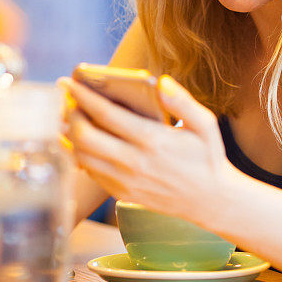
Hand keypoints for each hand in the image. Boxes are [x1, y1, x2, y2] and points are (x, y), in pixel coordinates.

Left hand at [57, 75, 229, 218]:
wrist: (211, 200)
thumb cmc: (208, 157)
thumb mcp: (205, 124)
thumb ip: (182, 101)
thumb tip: (162, 82)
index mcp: (153, 140)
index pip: (106, 114)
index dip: (83, 96)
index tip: (70, 82)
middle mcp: (135, 162)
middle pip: (85, 136)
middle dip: (71, 114)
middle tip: (70, 100)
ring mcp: (126, 180)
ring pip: (82, 156)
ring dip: (71, 135)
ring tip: (71, 118)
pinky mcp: (122, 193)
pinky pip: (91, 172)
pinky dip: (81, 154)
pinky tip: (83, 141)